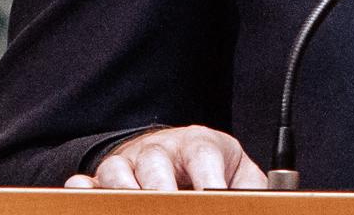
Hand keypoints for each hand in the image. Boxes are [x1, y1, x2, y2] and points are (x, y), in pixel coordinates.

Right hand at [64, 125, 267, 190]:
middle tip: (174, 208)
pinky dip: (86, 192)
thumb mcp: (239, 173)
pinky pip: (87, 181)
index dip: (209, 180)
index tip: (214, 199)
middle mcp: (161, 149)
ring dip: (126, 193)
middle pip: (155, 162)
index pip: (204, 154)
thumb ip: (251, 189)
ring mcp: (129, 162)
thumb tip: (266, 203)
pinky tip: (92, 200)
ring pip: (117, 170)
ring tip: (140, 209)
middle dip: (162, 190)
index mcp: (200, 144)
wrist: (177, 153)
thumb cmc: (212, 168)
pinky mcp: (103, 178)